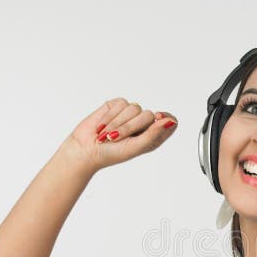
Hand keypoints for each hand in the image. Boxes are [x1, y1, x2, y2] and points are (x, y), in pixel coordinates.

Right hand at [62, 98, 178, 171]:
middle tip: (115, 139)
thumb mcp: (136, 147)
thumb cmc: (112, 153)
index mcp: (153, 136)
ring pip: (134, 107)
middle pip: (150, 115)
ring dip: (117, 124)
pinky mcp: (116, 106)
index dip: (165, 118)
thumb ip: (154, 134)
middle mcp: (143, 124)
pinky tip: (101, 126)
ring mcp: (130, 114)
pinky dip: (109, 117)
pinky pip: (120, 103)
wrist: (85, 149)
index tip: (156, 119)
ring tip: (106, 135)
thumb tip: (170, 121)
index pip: (171, 121)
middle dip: (130, 127)